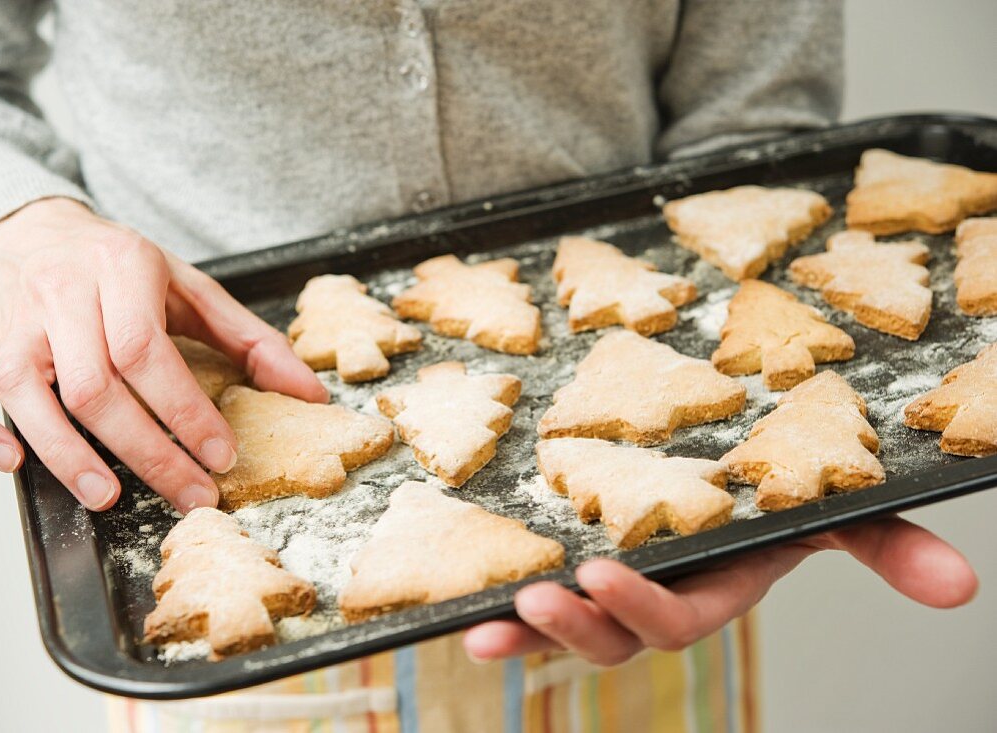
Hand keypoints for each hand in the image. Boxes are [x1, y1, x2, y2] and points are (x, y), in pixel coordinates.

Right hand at [0, 198, 326, 512]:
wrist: (39, 230)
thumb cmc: (123, 269)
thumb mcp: (193, 289)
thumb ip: (251, 340)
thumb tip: (310, 393)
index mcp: (123, 271)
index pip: (148, 352)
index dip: (184, 411)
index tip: (221, 457)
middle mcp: (64, 295)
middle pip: (96, 385)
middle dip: (148, 450)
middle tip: (190, 494)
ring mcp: (19, 324)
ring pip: (30, 394)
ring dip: (67, 454)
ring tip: (108, 497)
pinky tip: (11, 463)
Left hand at [463, 516, 977, 664]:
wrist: (736, 460)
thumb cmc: (780, 485)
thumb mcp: (826, 507)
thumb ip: (883, 543)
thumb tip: (961, 587)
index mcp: (714, 586)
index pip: (678, 619)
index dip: (640, 608)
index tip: (599, 574)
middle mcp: (661, 594)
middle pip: (614, 639)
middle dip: (575, 630)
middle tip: (537, 598)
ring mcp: (617, 584)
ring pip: (571, 628)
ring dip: (529, 629)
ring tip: (487, 620)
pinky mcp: (579, 561)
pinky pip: (541, 592)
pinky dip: (503, 608)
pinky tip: (466, 612)